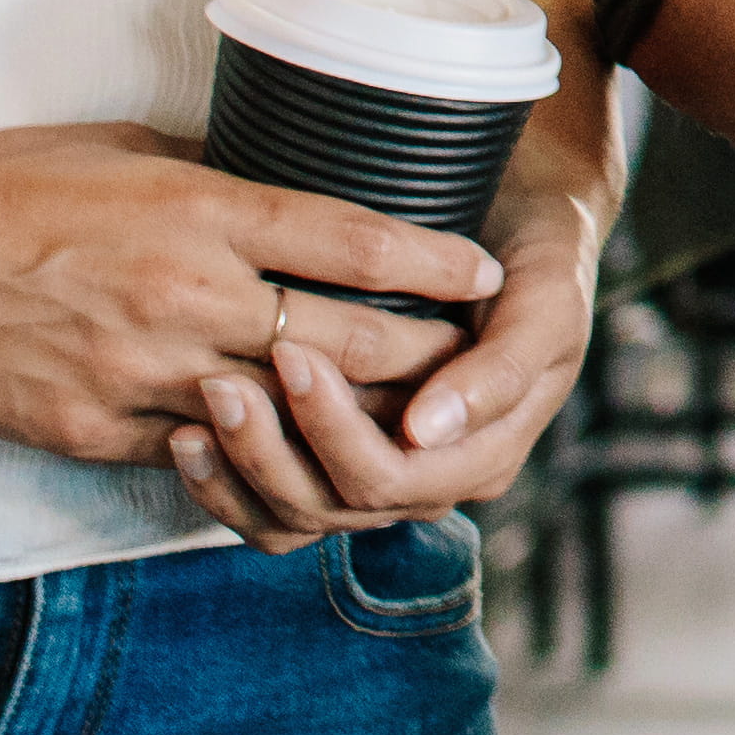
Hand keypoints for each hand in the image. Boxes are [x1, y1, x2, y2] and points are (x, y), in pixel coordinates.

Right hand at [0, 121, 495, 477]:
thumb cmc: (6, 178)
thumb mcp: (128, 149)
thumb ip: (215, 181)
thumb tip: (288, 189)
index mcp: (199, 209)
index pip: (350, 238)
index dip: (432, 266)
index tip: (486, 276)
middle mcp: (183, 294)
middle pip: (342, 344)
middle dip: (421, 362)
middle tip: (474, 367)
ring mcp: (135, 371)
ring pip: (280, 415)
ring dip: (345, 425)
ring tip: (404, 429)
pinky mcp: (86, 429)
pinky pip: (192, 456)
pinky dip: (244, 457)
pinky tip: (287, 461)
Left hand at [177, 137, 614, 546]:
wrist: (523, 216)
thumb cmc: (538, 251)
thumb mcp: (547, 300)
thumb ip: (503, 368)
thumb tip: (424, 431)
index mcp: (486, 455)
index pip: (396, 479)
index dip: (338, 432)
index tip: (294, 356)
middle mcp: (432, 481)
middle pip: (336, 506)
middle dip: (275, 449)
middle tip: (223, 382)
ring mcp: (381, 478)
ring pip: (297, 517)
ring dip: (242, 467)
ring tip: (201, 402)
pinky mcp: (334, 463)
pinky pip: (272, 508)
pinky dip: (226, 485)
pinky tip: (187, 438)